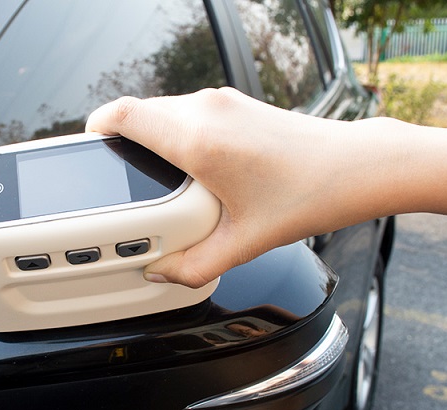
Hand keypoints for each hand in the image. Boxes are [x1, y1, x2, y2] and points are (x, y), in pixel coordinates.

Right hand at [86, 87, 350, 287]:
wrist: (356, 167)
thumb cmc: (309, 196)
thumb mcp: (244, 243)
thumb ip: (192, 265)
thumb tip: (160, 271)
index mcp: (199, 141)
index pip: (124, 115)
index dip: (97, 127)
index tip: (90, 146)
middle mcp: (206, 111)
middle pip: (139, 113)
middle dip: (124, 142)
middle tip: (125, 177)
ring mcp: (223, 102)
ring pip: (163, 111)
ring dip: (152, 138)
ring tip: (162, 178)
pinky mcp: (235, 103)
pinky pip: (187, 111)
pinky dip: (176, 134)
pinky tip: (193, 168)